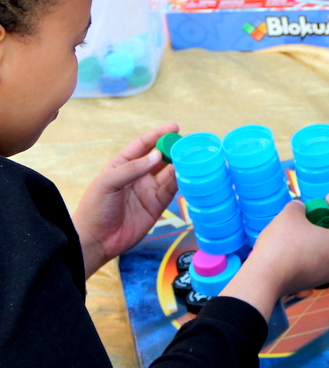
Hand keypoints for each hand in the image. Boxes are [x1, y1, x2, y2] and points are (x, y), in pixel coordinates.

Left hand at [73, 124, 179, 277]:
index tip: (175, 128)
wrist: (96, 240)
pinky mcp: (157, 205)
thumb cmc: (95, 208)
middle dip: (174, 149)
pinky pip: (172, 190)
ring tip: (194, 157)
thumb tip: (157, 156)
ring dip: (181, 165)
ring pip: (169, 173)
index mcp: (123, 164)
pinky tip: (190, 175)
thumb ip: (132, 169)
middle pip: (160, 157)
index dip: (159, 135)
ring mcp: (149, 189)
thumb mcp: (108, 183)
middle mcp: (139, 174)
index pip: (143, 145)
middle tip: (190, 144)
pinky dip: (182, 182)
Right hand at [221, 193, 328, 318]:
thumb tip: (300, 208)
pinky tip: (301, 246)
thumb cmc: (282, 243)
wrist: (265, 278)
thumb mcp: (289, 215)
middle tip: (323, 216)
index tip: (328, 196)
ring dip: (327, 241)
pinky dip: (317, 252)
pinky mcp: (314, 282)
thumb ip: (299, 207)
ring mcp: (327, 275)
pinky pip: (322, 263)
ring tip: (312, 231)